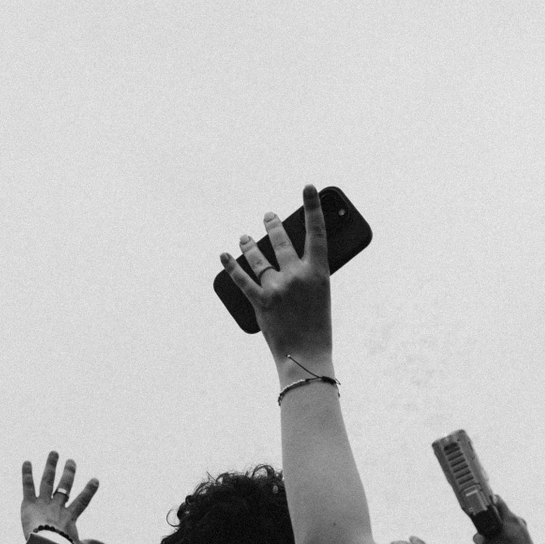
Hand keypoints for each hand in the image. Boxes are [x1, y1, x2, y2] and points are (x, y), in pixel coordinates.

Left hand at [20, 452, 106, 543]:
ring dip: (51, 466)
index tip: (95, 480)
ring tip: (53, 453)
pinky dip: (27, 474)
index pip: (82, 501)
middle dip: (68, 473)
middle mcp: (57, 506)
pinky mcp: (29, 504)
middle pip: (64, 486)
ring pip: (47, 481)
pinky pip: (28, 486)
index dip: (89, 491)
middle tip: (71, 461)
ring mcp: (43, 503)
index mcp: (69, 516)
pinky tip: (26, 462)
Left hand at [219, 185, 334, 371]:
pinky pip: (241, 279)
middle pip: (281, 241)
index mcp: (319, 272)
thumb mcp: (320, 295)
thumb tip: (290, 261)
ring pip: (258, 259)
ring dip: (250, 246)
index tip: (308, 188)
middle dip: (272, 225)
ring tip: (244, 237)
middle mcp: (297, 275)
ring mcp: (277, 288)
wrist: (306, 356)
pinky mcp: (260, 302)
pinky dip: (231, 266)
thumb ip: (307, 275)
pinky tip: (224, 255)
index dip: (313, 207)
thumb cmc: (317, 327)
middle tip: (267, 215)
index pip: (317, 231)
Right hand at [473, 496, 533, 543]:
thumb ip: (481, 539)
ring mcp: (524, 527)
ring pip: (507, 521)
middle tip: (484, 525)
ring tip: (494, 538)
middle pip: (501, 513)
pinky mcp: (526, 534)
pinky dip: (506, 532)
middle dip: (491, 518)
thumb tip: (477, 537)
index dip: (488, 499)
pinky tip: (502, 542)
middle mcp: (518, 521)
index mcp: (509, 520)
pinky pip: (513, 528)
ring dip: (499, 526)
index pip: (498, 501)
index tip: (482, 497)